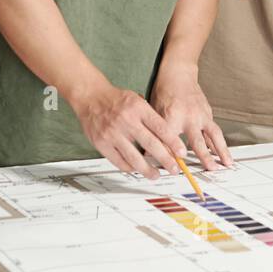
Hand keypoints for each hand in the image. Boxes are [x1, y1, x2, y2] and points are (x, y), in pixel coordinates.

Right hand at [70, 80, 186, 179]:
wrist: (90, 96)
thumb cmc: (115, 99)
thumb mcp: (137, 100)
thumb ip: (150, 117)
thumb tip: (168, 139)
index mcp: (138, 109)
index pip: (161, 128)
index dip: (173, 143)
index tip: (182, 153)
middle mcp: (127, 121)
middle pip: (151, 145)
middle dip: (166, 160)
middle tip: (174, 169)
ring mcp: (113, 133)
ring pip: (135, 158)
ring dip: (148, 170)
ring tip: (155, 175)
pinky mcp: (102, 143)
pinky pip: (118, 161)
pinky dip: (129, 168)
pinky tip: (136, 170)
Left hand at [149, 62, 231, 170]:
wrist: (178, 74)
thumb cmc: (163, 92)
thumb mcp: (153, 112)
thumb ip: (156, 133)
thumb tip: (150, 155)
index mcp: (171, 116)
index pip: (171, 140)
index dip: (171, 155)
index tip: (171, 168)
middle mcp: (188, 116)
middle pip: (197, 140)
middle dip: (204, 156)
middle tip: (210, 169)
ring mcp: (200, 115)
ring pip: (213, 135)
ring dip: (221, 150)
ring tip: (227, 164)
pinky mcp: (207, 113)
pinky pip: (214, 131)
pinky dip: (219, 143)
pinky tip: (222, 154)